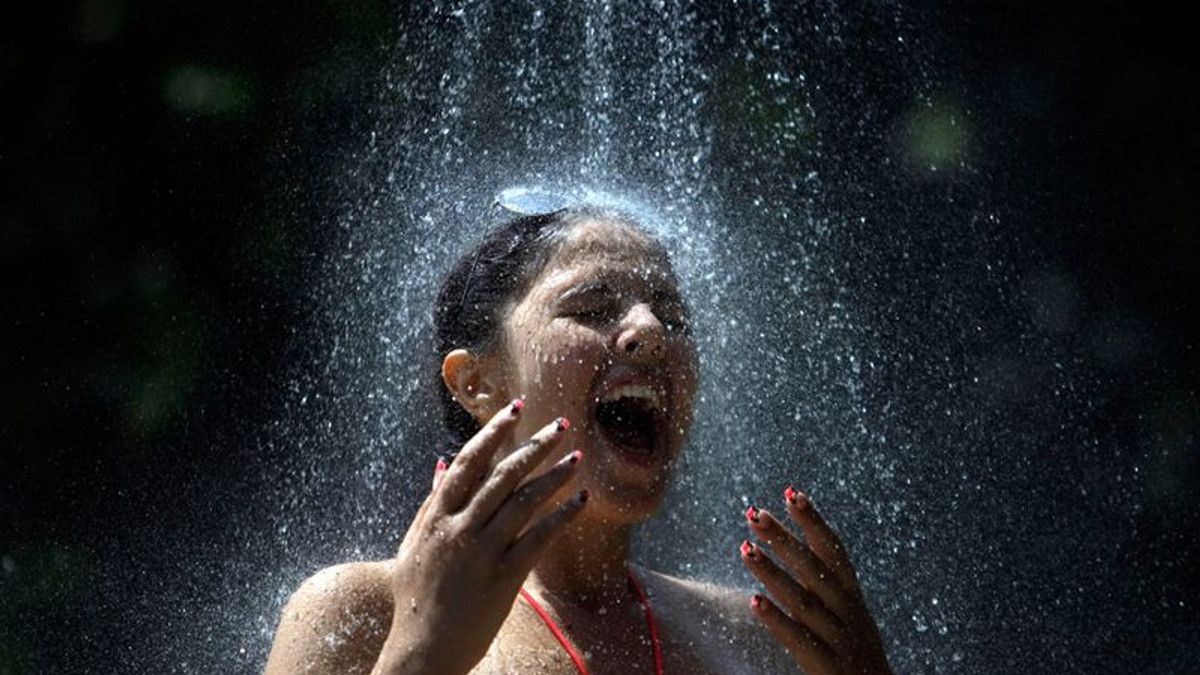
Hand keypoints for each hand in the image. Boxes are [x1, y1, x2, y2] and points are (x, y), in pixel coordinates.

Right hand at [374, 401, 586, 674]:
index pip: (470, 461)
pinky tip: (581, 498)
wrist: (422, 651)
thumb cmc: (416, 598)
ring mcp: (481, 553)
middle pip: (503, 475)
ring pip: (524, 501)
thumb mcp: (414, 545)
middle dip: (535, 445)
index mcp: (436, 516)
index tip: (516, 408)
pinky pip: (539, 538)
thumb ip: (430, 502)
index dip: (494, 431)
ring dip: (555, 475)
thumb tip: (443, 463)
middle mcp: (458, 529)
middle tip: (561, 423)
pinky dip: (562, 515)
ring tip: (577, 455)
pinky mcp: (503, 577)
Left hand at [740, 489, 891, 674]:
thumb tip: (788, 546)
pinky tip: (753, 601)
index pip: (833, 550)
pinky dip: (777, 619)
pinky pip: (799, 639)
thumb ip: (822, 585)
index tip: (791, 492)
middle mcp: (848, 611)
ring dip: (773, 572)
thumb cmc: (854, 653)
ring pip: (804, 600)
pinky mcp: (828, 666)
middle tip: (754, 513)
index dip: (813, 521)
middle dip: (785, 538)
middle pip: (815, 568)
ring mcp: (840, 638)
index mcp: (852, 595)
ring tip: (744, 549)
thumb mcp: (846, 614)